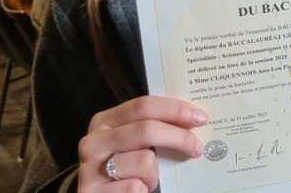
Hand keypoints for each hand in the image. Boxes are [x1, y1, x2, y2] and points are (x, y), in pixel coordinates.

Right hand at [77, 96, 207, 191]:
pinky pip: (136, 186)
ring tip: (146, 178)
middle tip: (197, 147)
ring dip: (154, 174)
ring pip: (145, 161)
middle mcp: (93, 142)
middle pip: (147, 130)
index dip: (174, 109)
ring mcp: (90, 168)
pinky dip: (143, 190)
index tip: (200, 117)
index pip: (143, 106)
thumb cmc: (124, 167)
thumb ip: (152, 127)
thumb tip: (194, 118)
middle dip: (179, 137)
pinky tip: (135, 189)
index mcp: (104, 122)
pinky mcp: (94, 192)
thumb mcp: (133, 143)